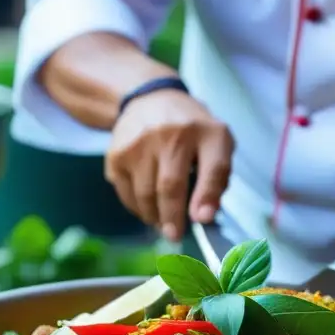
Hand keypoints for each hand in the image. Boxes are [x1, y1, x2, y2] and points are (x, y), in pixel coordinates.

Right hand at [105, 91, 233, 240]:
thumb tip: (204, 217)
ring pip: (145, 195)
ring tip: (163, 223)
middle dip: (174, 219)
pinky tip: (148, 208)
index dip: (207, 197)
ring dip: (155, 217)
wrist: (150, 98)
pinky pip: (127, 193)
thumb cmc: (191, 130)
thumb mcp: (217, 144)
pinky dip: (138, 208)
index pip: (212, 168)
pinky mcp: (117, 154)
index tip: (202, 220)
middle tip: (175, 236)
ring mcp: (138, 144)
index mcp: (205, 132)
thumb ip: (217, 179)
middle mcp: (169, 134)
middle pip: (170, 187)